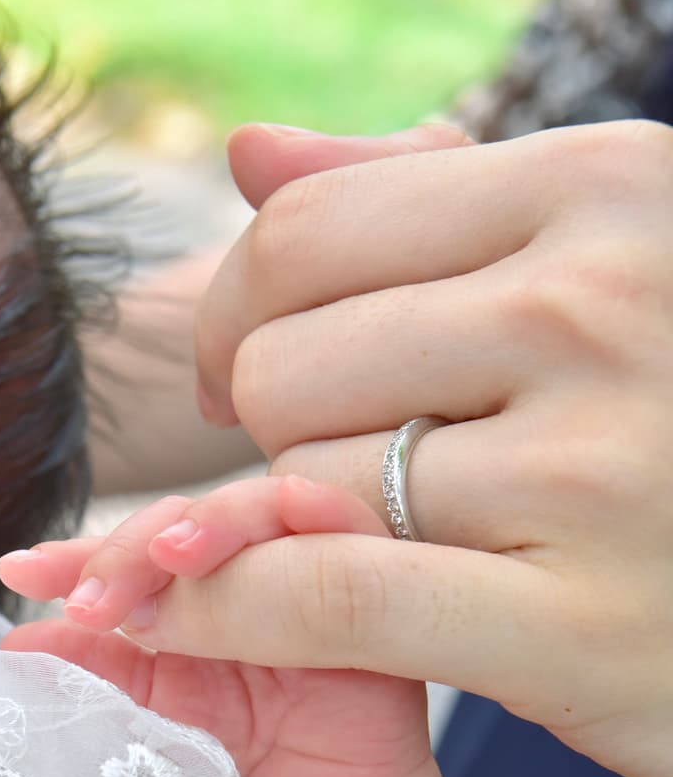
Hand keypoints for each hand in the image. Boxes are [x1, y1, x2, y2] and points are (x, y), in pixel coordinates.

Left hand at [1, 477, 468, 776]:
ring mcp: (312, 649)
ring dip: (216, 524)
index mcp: (170, 679)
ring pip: (273, 534)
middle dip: (140, 542)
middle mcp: (239, 653)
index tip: (23, 568)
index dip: (82, 563)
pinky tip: (257, 545)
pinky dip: (311, 532)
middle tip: (98, 591)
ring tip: (167, 559)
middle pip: (194, 545)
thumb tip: (23, 640)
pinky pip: (360, 565)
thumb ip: (87, 717)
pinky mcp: (386, 664)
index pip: (127, 586)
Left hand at [188, 119, 672, 776]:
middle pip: (281, 362)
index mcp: (605, 190)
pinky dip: (219, 610)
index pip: (302, 233)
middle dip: (274, 424)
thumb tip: (248, 150)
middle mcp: (603, 308)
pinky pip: (320, 597)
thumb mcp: (599, 251)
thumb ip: (418, 196)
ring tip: (381, 527)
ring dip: (289, 521)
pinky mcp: (579, 626)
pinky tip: (172, 617)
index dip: (241, 310)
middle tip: (335, 456)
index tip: (256, 365)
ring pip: (295, 480)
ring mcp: (598, 467)